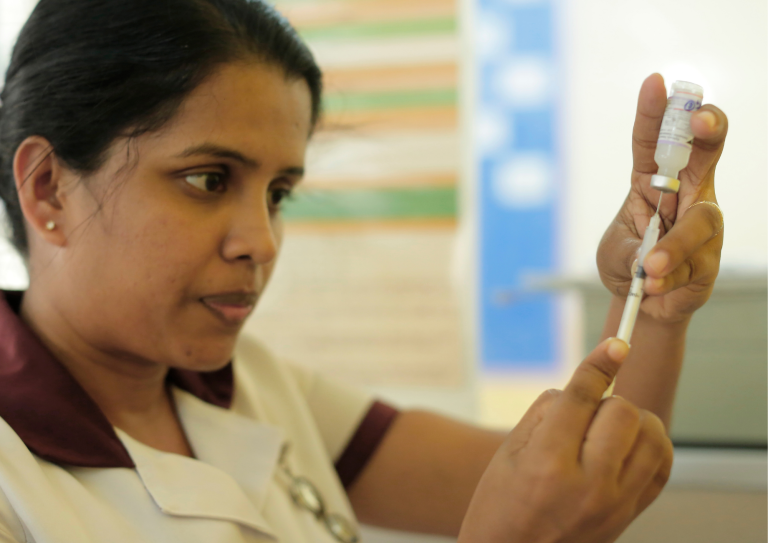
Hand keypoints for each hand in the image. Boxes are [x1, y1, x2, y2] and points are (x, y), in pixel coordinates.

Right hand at [457, 338, 672, 542]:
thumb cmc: (500, 504)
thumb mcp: (509, 451)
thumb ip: (548, 411)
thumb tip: (587, 383)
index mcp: (547, 463)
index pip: (582, 398)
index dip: (599, 364)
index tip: (617, 345)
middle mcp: (587, 485)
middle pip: (624, 413)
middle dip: (607, 402)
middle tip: (587, 416)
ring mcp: (614, 505)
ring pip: (652, 437)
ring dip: (633, 423)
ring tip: (610, 431)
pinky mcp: (629, 517)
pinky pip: (662, 467)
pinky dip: (650, 447)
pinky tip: (627, 447)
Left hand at [597, 73, 726, 322]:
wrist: (645, 304)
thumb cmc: (628, 264)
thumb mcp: (614, 253)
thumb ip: (628, 251)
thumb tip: (646, 259)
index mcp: (652, 180)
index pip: (653, 142)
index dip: (655, 113)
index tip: (655, 83)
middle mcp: (686, 194)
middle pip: (706, 152)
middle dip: (707, 128)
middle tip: (699, 119)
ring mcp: (703, 224)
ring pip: (701, 220)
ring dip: (673, 245)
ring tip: (646, 267)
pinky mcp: (711, 257)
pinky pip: (695, 263)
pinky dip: (669, 276)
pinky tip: (652, 286)